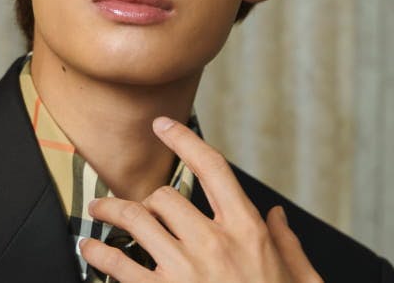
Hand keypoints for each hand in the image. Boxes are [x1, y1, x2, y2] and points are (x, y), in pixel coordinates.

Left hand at [80, 117, 322, 282]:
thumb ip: (289, 245)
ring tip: (100, 209)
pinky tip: (91, 249)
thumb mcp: (302, 282)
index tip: (163, 125)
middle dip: (149, 199)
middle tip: (138, 205)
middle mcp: (213, 245)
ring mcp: (185, 273)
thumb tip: (278, 215)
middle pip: (165, 196)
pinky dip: (100, 255)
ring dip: (112, 212)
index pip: (211, 167)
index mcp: (247, 232)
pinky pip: (121, 268)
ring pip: (136, 221)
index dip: (184, 139)